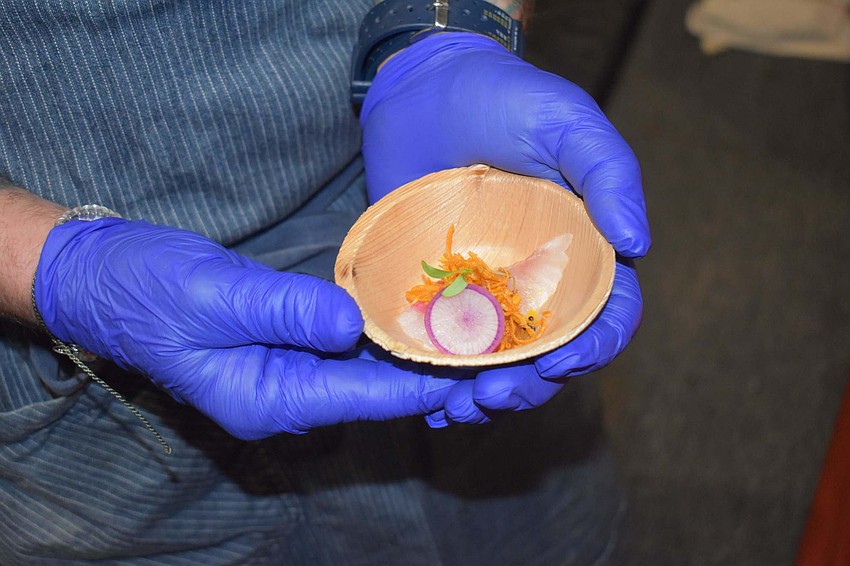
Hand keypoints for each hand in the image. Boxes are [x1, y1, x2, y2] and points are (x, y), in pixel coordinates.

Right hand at [34, 219, 457, 438]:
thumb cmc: (147, 289)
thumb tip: (355, 324)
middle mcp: (287, 396)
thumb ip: (287, 310)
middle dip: (436, 371)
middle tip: (497, 340)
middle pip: (379, 391)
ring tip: (475, 324)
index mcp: (270, 399)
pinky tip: (420, 310)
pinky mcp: (287, 342)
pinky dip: (386, 332)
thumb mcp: (216, 295)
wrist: (103, 276)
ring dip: (416, 351)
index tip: (486, 364)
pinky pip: (349, 346)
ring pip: (369, 370)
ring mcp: (288, 371)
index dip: (430, 381)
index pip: (371, 396)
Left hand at [359, 32, 650, 420]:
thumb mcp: (565, 121)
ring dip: (484, 394)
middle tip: (493, 394)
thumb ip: (609, 172)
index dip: (596, 346)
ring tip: (453, 408)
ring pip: (497, 359)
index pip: (606, 312)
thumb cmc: (504, 95)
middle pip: (549, 351)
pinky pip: (443, 343)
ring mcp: (485, 286)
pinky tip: (424, 396)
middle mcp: (538, 276)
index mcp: (582, 248)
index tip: (564, 361)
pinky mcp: (437, 287)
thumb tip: (641, 245)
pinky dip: (438, 377)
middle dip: (531, 384)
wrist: (423, 87)